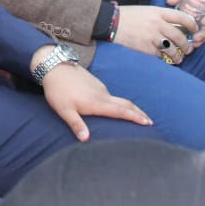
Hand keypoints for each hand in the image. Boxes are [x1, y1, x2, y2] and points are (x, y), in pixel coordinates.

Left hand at [37, 54, 152, 140]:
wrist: (54, 66)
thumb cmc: (58, 91)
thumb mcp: (64, 110)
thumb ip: (76, 124)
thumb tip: (85, 140)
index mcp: (97, 103)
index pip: (121, 111)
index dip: (135, 117)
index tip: (148, 123)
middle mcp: (102, 94)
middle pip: (126, 103)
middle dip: (139, 113)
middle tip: (150, 122)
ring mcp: (100, 87)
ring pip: (119, 99)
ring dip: (130, 107)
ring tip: (138, 117)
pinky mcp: (95, 83)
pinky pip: (111, 95)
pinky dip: (119, 102)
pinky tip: (118, 107)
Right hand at [114, 5, 197, 62]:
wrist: (111, 22)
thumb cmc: (128, 15)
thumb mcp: (146, 10)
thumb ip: (160, 16)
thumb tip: (174, 25)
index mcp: (158, 12)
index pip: (182, 17)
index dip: (192, 24)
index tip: (195, 30)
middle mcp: (157, 24)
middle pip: (180, 36)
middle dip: (186, 45)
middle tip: (188, 49)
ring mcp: (152, 37)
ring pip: (172, 48)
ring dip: (177, 55)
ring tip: (179, 59)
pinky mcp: (146, 48)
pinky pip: (160, 55)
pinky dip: (163, 58)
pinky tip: (164, 59)